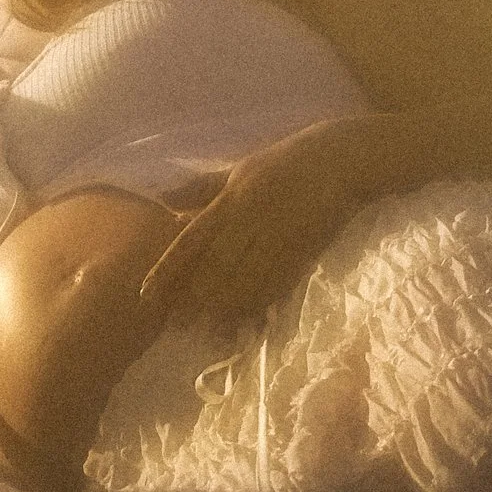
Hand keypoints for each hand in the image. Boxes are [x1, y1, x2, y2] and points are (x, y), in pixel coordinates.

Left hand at [138, 116, 403, 327]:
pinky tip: (245, 322)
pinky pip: (277, 284)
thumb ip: (202, 187)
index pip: (193, 238)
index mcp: (234, 196)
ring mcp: (280, 237)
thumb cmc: (287, 161)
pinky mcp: (304, 252)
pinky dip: (259, 305)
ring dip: (225, 309)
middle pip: (217, 266)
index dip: (168, 268)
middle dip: (195, 298)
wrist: (343, 160)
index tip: (147, 292)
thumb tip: (165, 202)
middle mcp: (253, 219)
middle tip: (177, 324)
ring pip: (247, 281)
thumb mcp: (241, 168)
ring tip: (207, 331)